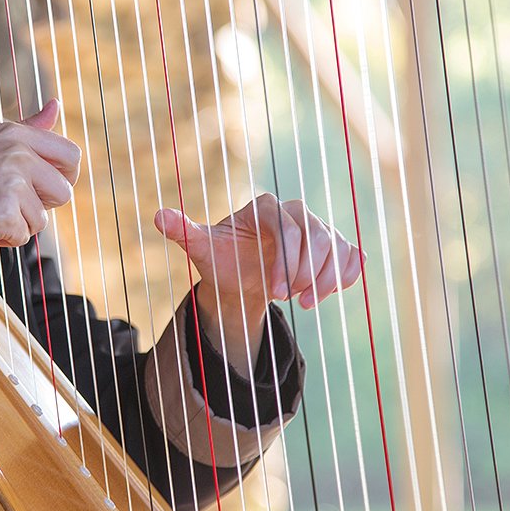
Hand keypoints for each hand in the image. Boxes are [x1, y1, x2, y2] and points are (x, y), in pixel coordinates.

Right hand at [0, 100, 79, 266]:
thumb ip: (28, 127)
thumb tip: (57, 104)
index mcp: (16, 134)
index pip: (71, 155)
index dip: (64, 177)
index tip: (46, 188)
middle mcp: (18, 154)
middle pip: (65, 192)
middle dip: (44, 206)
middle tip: (12, 203)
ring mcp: (13, 183)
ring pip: (42, 219)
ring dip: (19, 224)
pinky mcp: (5, 212)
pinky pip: (23, 236)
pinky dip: (4, 238)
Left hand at [155, 193, 363, 361]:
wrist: (242, 279)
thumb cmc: (223, 260)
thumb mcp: (202, 248)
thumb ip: (184, 232)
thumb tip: (157, 216)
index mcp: (265, 207)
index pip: (286, 226)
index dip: (285, 260)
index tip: (275, 294)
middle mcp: (294, 212)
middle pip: (315, 235)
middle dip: (306, 271)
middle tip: (292, 301)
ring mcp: (317, 229)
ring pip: (336, 245)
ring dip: (328, 277)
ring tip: (310, 303)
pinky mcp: (332, 247)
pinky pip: (352, 255)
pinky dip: (348, 273)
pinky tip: (334, 291)